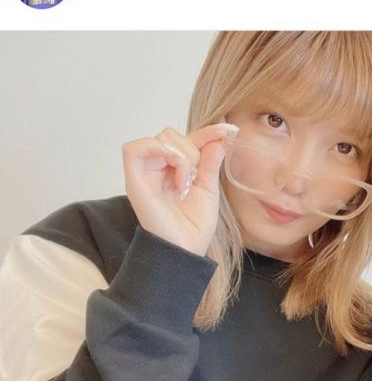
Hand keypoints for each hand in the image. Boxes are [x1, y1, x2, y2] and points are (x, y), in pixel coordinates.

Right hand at [122, 123, 238, 256]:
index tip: (229, 131)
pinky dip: (158, 150)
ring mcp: (144, 173)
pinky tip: (175, 169)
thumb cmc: (194, 226)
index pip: (187, 140)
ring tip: (184, 181)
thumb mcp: (209, 190)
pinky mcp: (134, 181)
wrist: (185, 250)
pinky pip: (134, 149)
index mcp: (174, 170)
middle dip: (192, 149)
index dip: (207, 132)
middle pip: (172, 134)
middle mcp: (158, 169)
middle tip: (195, 177)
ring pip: (160, 138)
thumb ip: (210, 163)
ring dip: (180, 155)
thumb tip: (219, 138)